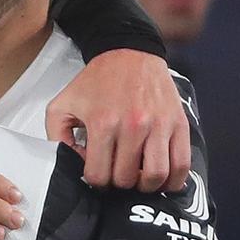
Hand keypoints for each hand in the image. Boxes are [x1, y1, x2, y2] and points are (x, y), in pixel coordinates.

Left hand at [46, 49, 189, 191]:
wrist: (128, 53)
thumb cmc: (96, 81)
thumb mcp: (62, 105)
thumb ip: (56, 138)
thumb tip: (71, 164)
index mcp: (103, 123)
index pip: (99, 175)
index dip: (95, 181)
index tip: (97, 173)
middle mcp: (133, 126)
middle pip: (126, 179)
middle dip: (118, 182)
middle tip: (116, 173)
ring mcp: (159, 126)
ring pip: (156, 176)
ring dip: (145, 186)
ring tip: (138, 178)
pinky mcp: (178, 124)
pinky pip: (182, 164)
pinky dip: (174, 180)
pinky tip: (163, 179)